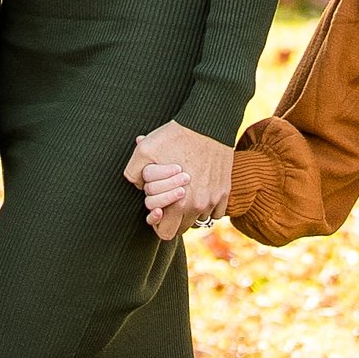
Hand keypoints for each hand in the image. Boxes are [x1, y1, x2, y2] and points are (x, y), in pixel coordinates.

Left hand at [125, 121, 236, 242]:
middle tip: (169, 199)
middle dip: (173, 218)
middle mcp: (199, 206)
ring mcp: (214, 199)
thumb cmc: (175, 136)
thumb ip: (133, 173)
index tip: (158, 207)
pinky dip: (207, 205)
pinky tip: (199, 189)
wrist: (208, 123)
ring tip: (184, 190)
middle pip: (182, 229)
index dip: (158, 222)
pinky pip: (216, 212)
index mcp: (178, 202)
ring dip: (190, 210)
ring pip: (199, 219)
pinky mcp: (225, 191)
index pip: (165, 233)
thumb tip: (138, 187)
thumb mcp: (144, 150)